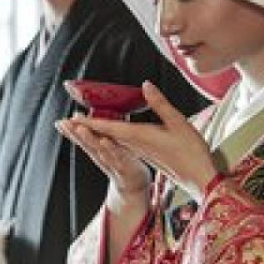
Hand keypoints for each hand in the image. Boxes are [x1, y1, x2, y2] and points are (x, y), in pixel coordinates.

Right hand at [56, 112, 150, 205]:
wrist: (132, 188)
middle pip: (86, 143)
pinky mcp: (124, 167)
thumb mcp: (105, 152)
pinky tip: (104, 140)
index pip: (81, 139)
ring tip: (80, 128)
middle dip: (74, 133)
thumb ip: (95, 139)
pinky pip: (117, 156)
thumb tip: (83, 125)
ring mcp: (112, 162)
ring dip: (89, 139)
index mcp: (97, 151)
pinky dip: (110, 149)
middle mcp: (101, 156)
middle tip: (64, 123)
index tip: (59, 122)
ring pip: (98, 149)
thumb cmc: (119, 166)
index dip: (70, 131)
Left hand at [61, 82, 217, 199]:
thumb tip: (145, 85)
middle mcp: (135, 146)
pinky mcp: (145, 155)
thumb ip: (161, 104)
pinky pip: (120, 145)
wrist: (199, 178)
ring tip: (78, 127)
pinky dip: (108, 138)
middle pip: (104, 135)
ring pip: (110, 141)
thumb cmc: (191, 152)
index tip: (73, 118)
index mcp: (140, 137)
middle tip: (64, 122)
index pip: (109, 127)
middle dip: (84, 128)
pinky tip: (107, 136)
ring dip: (93, 133)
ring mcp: (139, 152)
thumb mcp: (178, 123)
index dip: (90, 122)